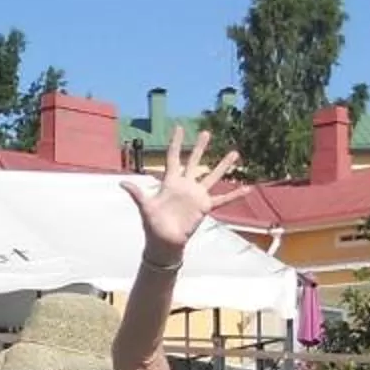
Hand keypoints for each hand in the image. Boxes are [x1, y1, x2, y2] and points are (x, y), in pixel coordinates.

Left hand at [120, 124, 241, 261]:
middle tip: (207, 132)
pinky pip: (223, 199)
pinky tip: (248, 188)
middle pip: (194, 161)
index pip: (173, 157)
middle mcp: (185, 185)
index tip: (179, 127)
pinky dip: (235, 194)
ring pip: (212, 176)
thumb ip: (137, 194)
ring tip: (235, 152)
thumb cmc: (153, 225)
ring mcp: (196, 195)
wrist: (165, 242)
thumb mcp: (145, 207)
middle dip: (200, 147)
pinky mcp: (205, 207)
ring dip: (223, 165)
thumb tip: (121, 182)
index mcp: (170, 182)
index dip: (176, 142)